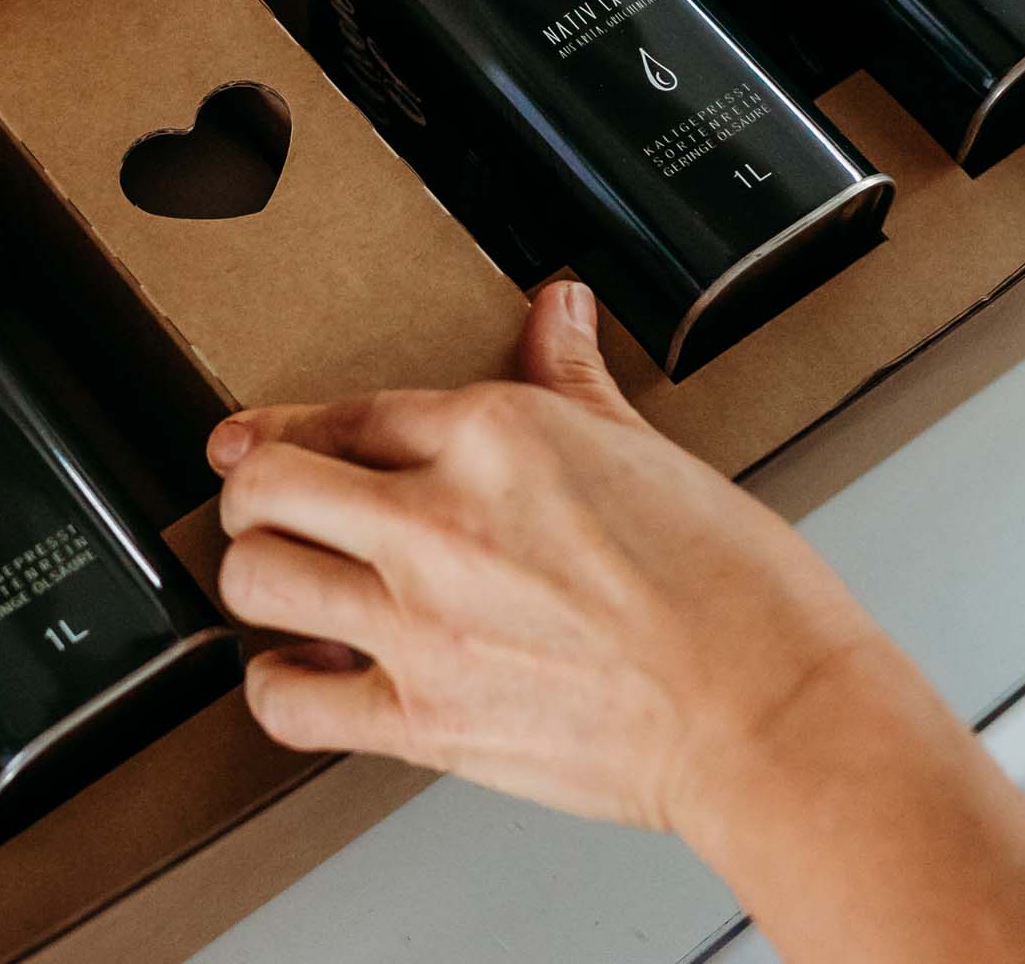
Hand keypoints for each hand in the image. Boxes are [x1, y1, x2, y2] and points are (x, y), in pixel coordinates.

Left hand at [206, 282, 1024, 962]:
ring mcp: (421, 623)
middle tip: (272, 514)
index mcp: (498, 437)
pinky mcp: (422, 718)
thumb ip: (572, 380)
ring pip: (254, 579)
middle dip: (257, 498)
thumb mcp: (649, 451)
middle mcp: (441, 521)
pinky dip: (278, 688)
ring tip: (285, 587)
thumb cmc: (737, 596)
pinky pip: (286, 701)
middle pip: (265, 486)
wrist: (770, 714)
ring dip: (258, 582)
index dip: (293, 430)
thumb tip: (554, 307)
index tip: (264, 441)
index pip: (346, 413)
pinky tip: (305, 675)